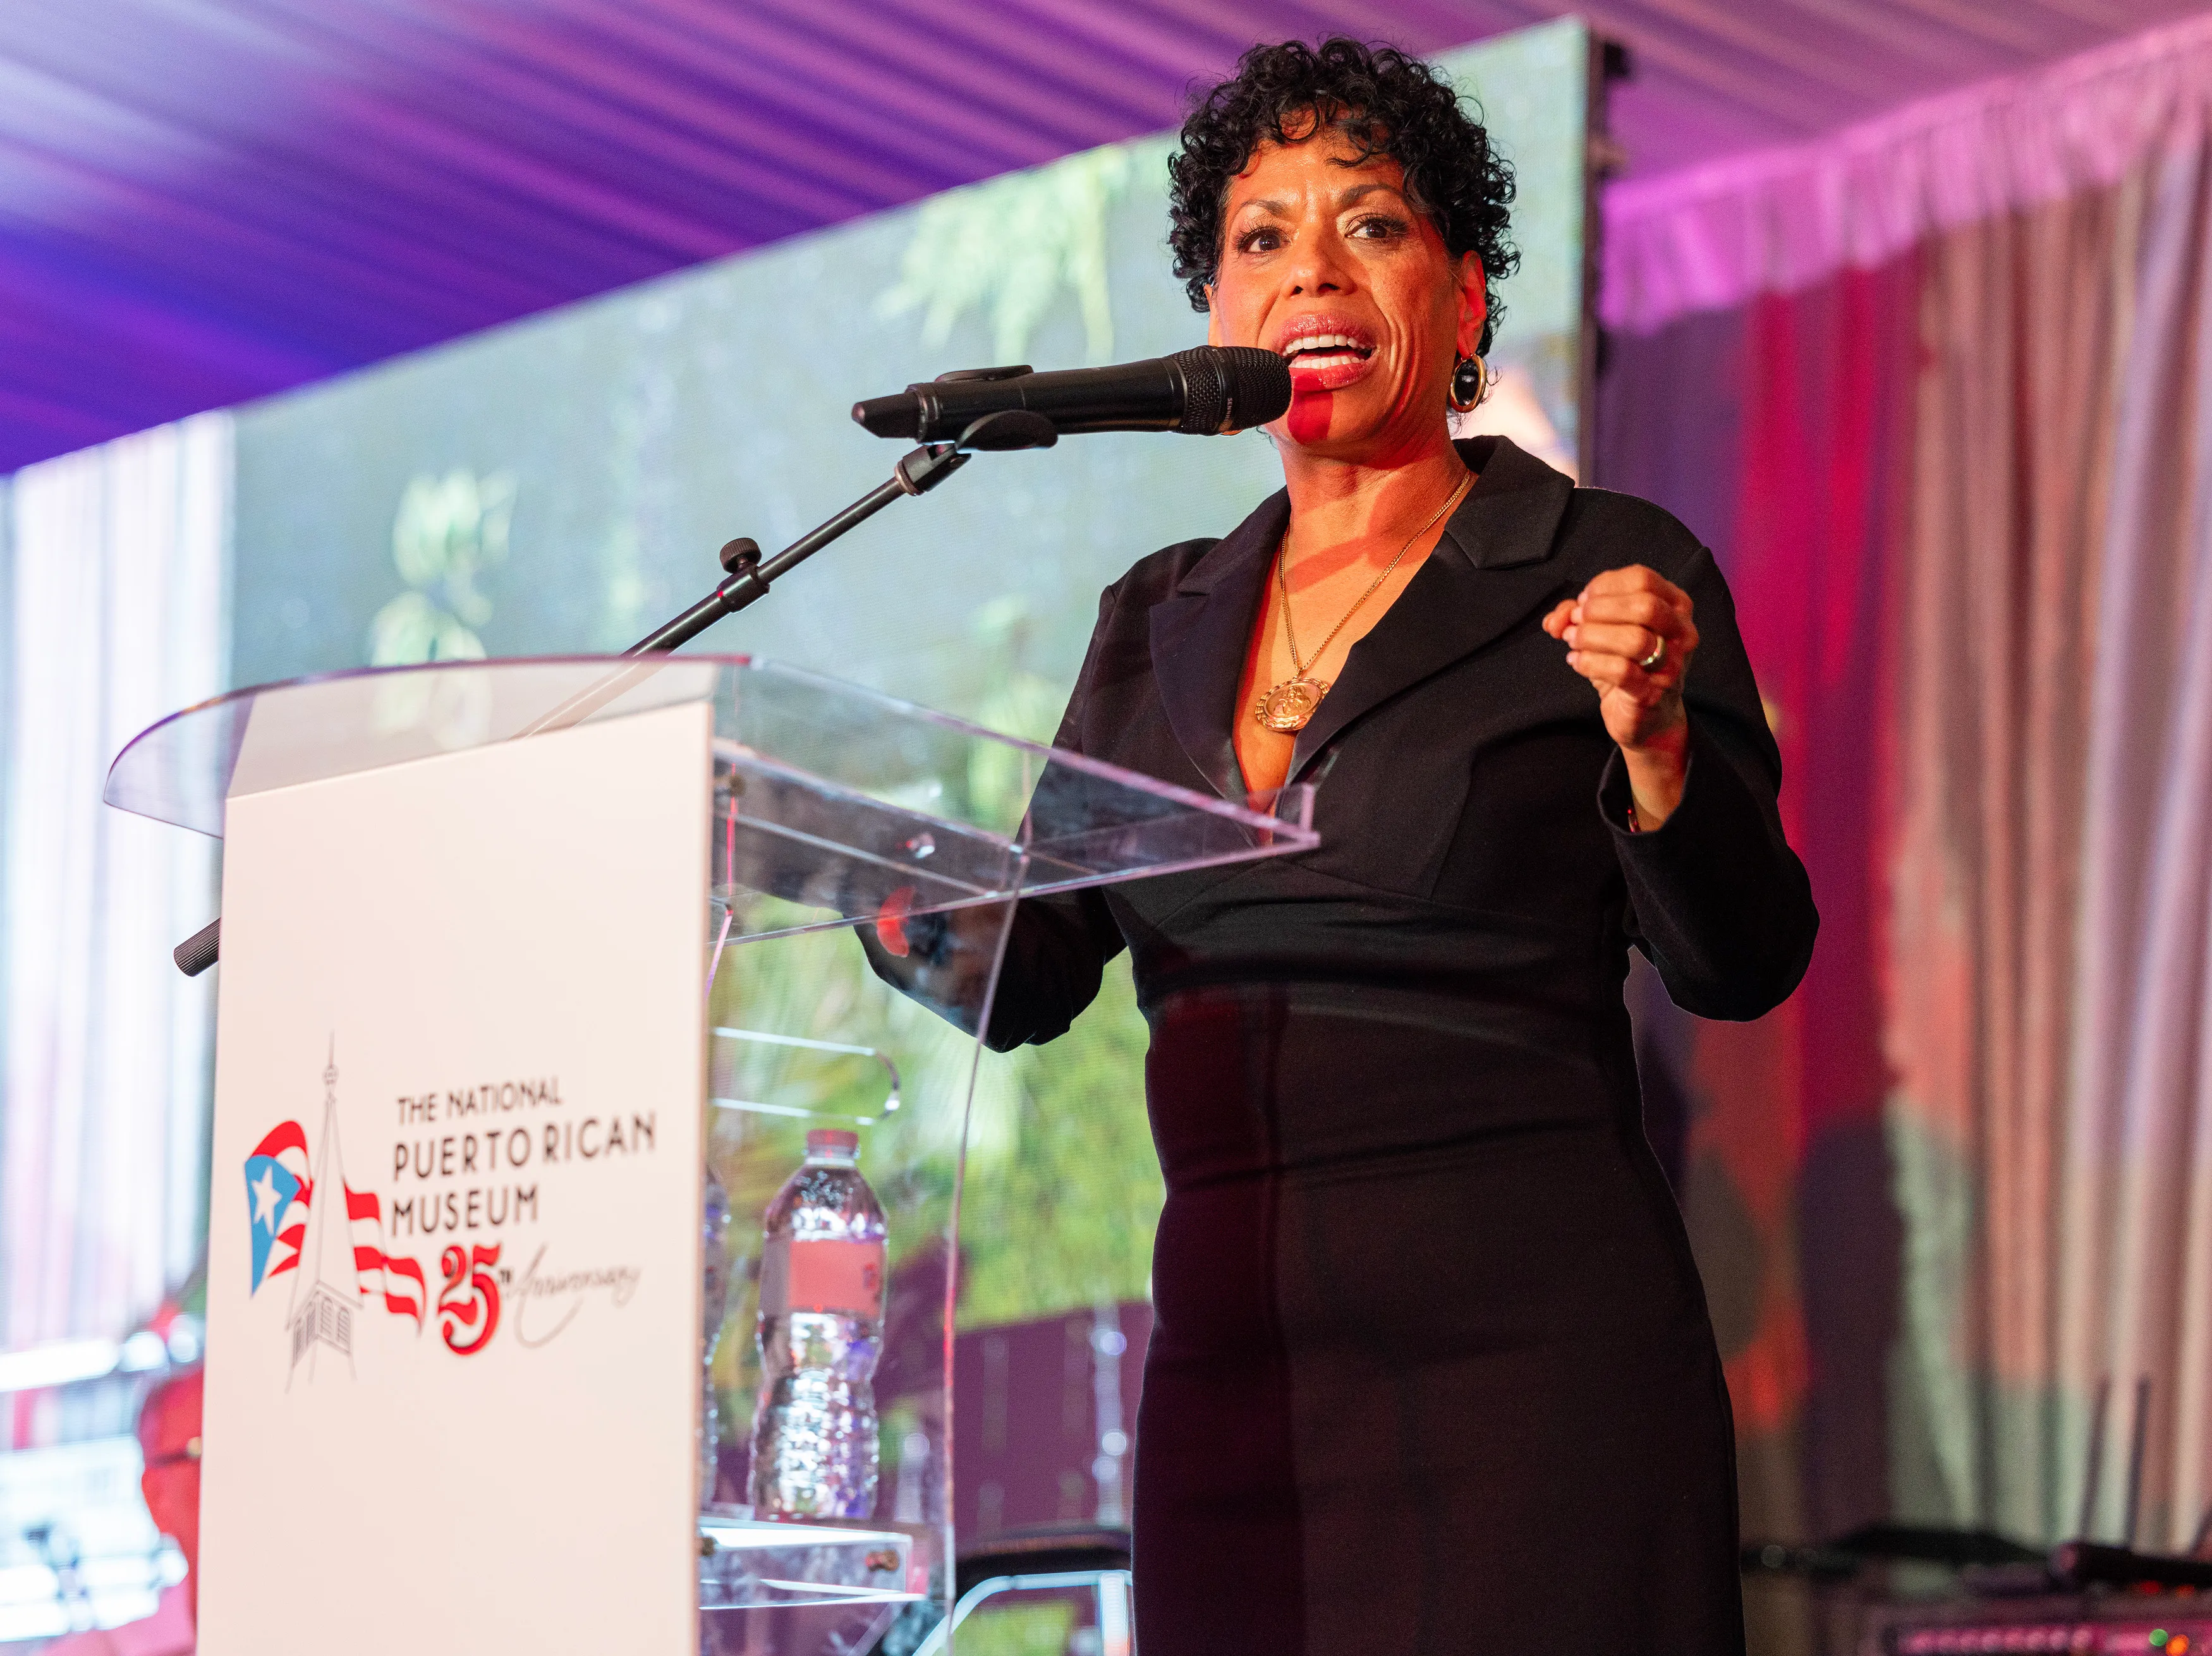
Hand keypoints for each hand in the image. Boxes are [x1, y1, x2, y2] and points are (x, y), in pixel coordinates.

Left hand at [1542, 565, 1698, 826]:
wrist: (1644, 715)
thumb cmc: (1626, 662)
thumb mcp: (1602, 629)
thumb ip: (1577, 614)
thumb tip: (1557, 618)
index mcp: (1675, 604)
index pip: (1642, 578)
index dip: (1605, 585)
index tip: (1583, 601)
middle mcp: (1682, 632)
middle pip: (1645, 605)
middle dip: (1600, 610)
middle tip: (1576, 621)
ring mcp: (1673, 664)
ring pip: (1635, 639)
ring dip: (1593, 636)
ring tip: (1572, 641)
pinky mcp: (1654, 693)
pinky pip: (1622, 672)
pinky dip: (1590, 663)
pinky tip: (1576, 661)